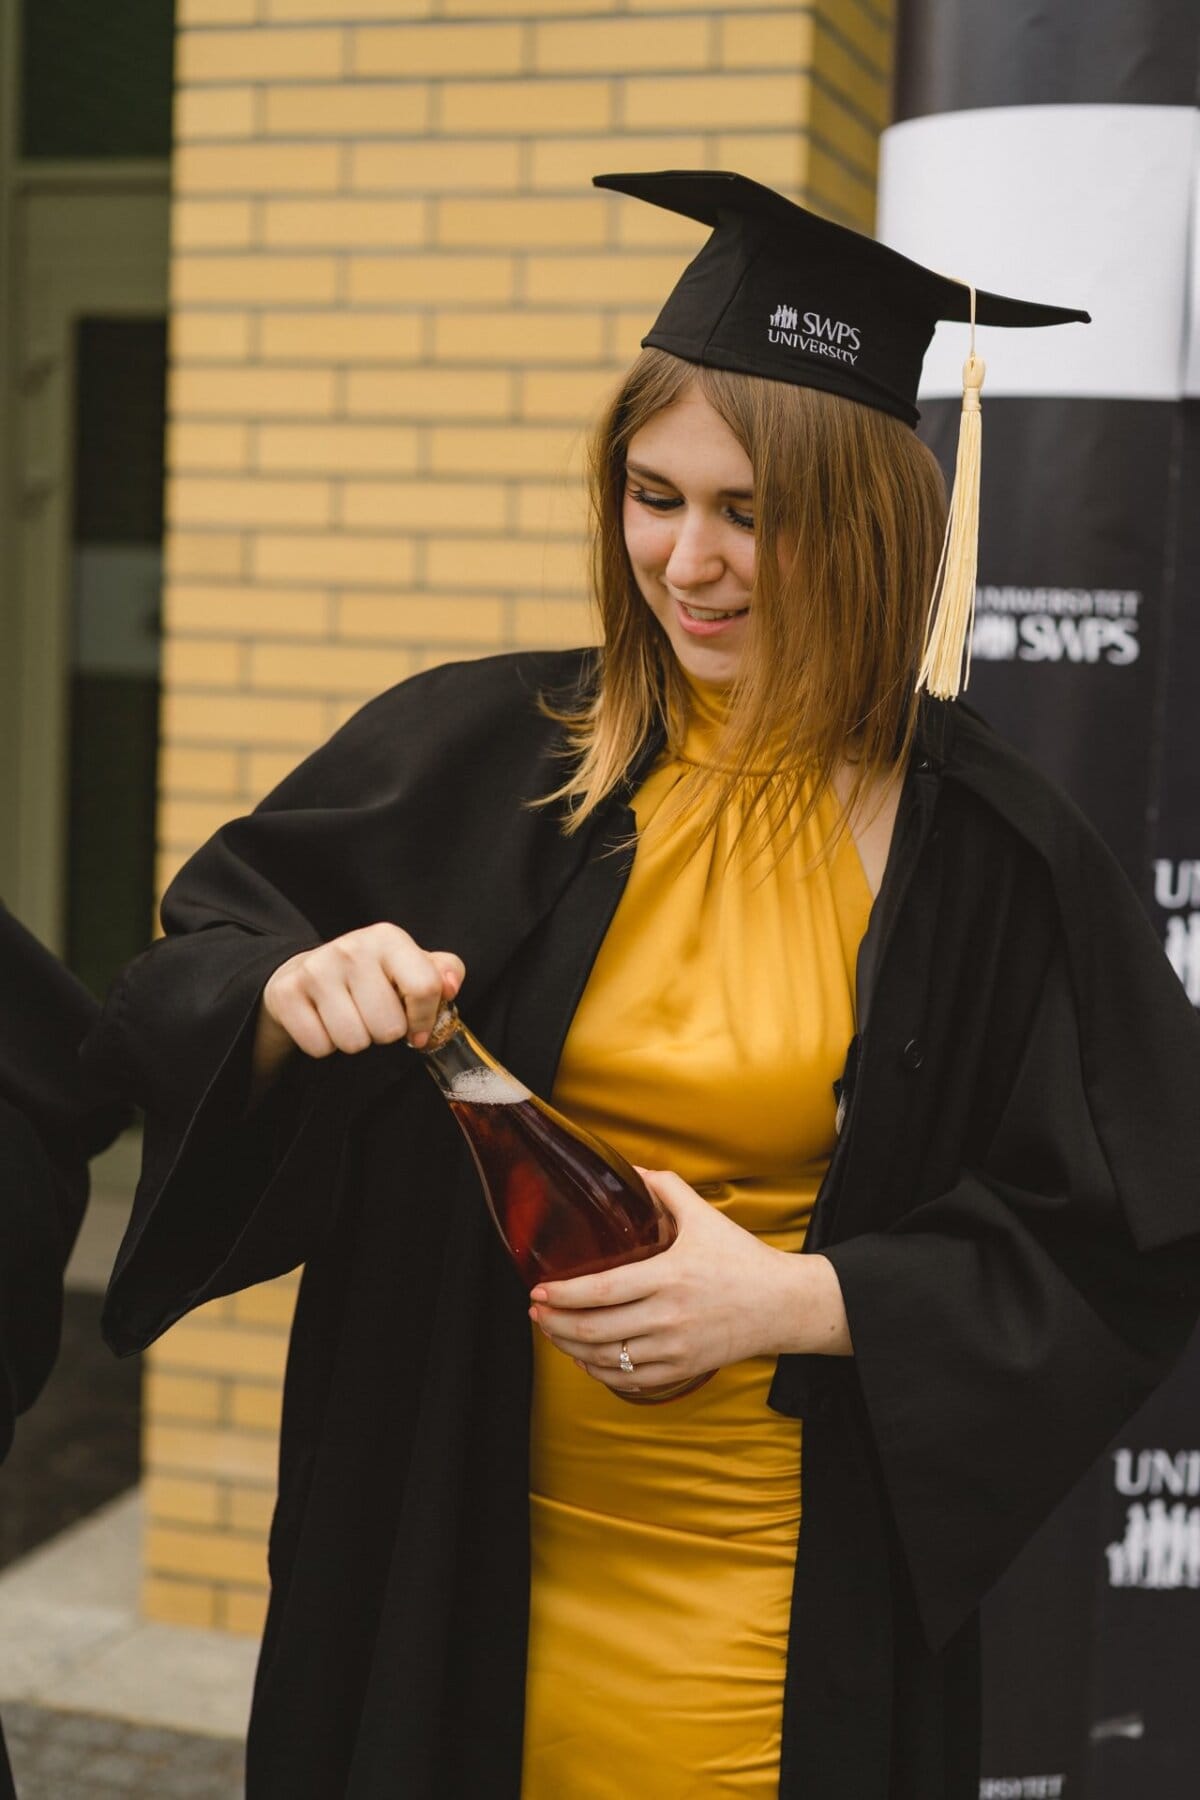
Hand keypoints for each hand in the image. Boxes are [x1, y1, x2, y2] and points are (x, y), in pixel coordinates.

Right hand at [253, 924, 464, 1079]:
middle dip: (384, 1033)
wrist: (307, 973)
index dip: (425, 1020)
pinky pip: (320, 1047)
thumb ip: (444, 972)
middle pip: (388, 1027)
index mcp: (388, 938)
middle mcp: (351, 947)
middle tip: (373, 1017)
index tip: (417, 1031)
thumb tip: (450, 986)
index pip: (425, 988)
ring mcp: (315, 969)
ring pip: (354, 1042)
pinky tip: (324, 1023)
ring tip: (350, 1019)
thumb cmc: (372, 976)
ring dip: (356, 1041)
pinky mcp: (286, 993)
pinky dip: (324, 1045)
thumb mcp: (412, 966)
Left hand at [529, 1167, 851, 1393]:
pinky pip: (630, 1380)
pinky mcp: (683, 1369)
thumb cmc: (742, 1259)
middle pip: (595, 1330)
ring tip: (552, 1332)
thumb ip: (666, 1188)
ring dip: (570, 1348)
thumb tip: (630, 1169)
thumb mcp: (705, 1216)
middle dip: (555, 1324)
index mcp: (669, 1276)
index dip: (564, 1294)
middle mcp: (669, 1317)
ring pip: (607, 1358)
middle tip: (535, 1312)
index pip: (602, 1290)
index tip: (538, 1290)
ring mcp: (675, 1348)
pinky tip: (585, 1358)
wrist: (783, 1304)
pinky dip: (600, 1372)